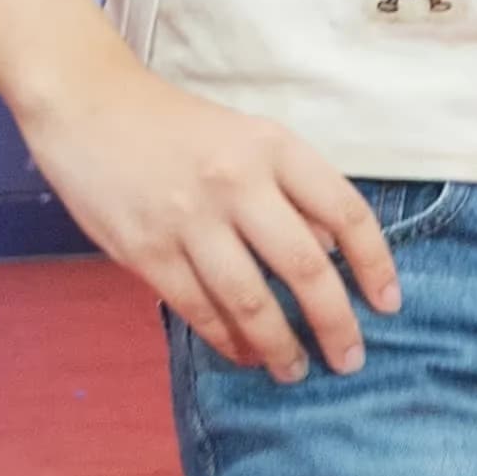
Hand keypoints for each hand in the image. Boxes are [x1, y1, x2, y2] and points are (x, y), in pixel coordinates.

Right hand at [15, 54, 400, 376]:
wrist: (88, 105)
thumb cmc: (177, 126)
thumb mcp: (249, 138)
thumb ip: (294, 190)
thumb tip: (338, 251)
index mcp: (273, 148)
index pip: (346, 212)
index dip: (376, 264)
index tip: (388, 304)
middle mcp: (238, 183)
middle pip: (306, 267)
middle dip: (336, 323)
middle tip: (350, 360)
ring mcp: (190, 219)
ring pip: (251, 301)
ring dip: (280, 347)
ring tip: (294, 370)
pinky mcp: (146, 251)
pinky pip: (199, 309)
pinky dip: (227, 340)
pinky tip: (244, 354)